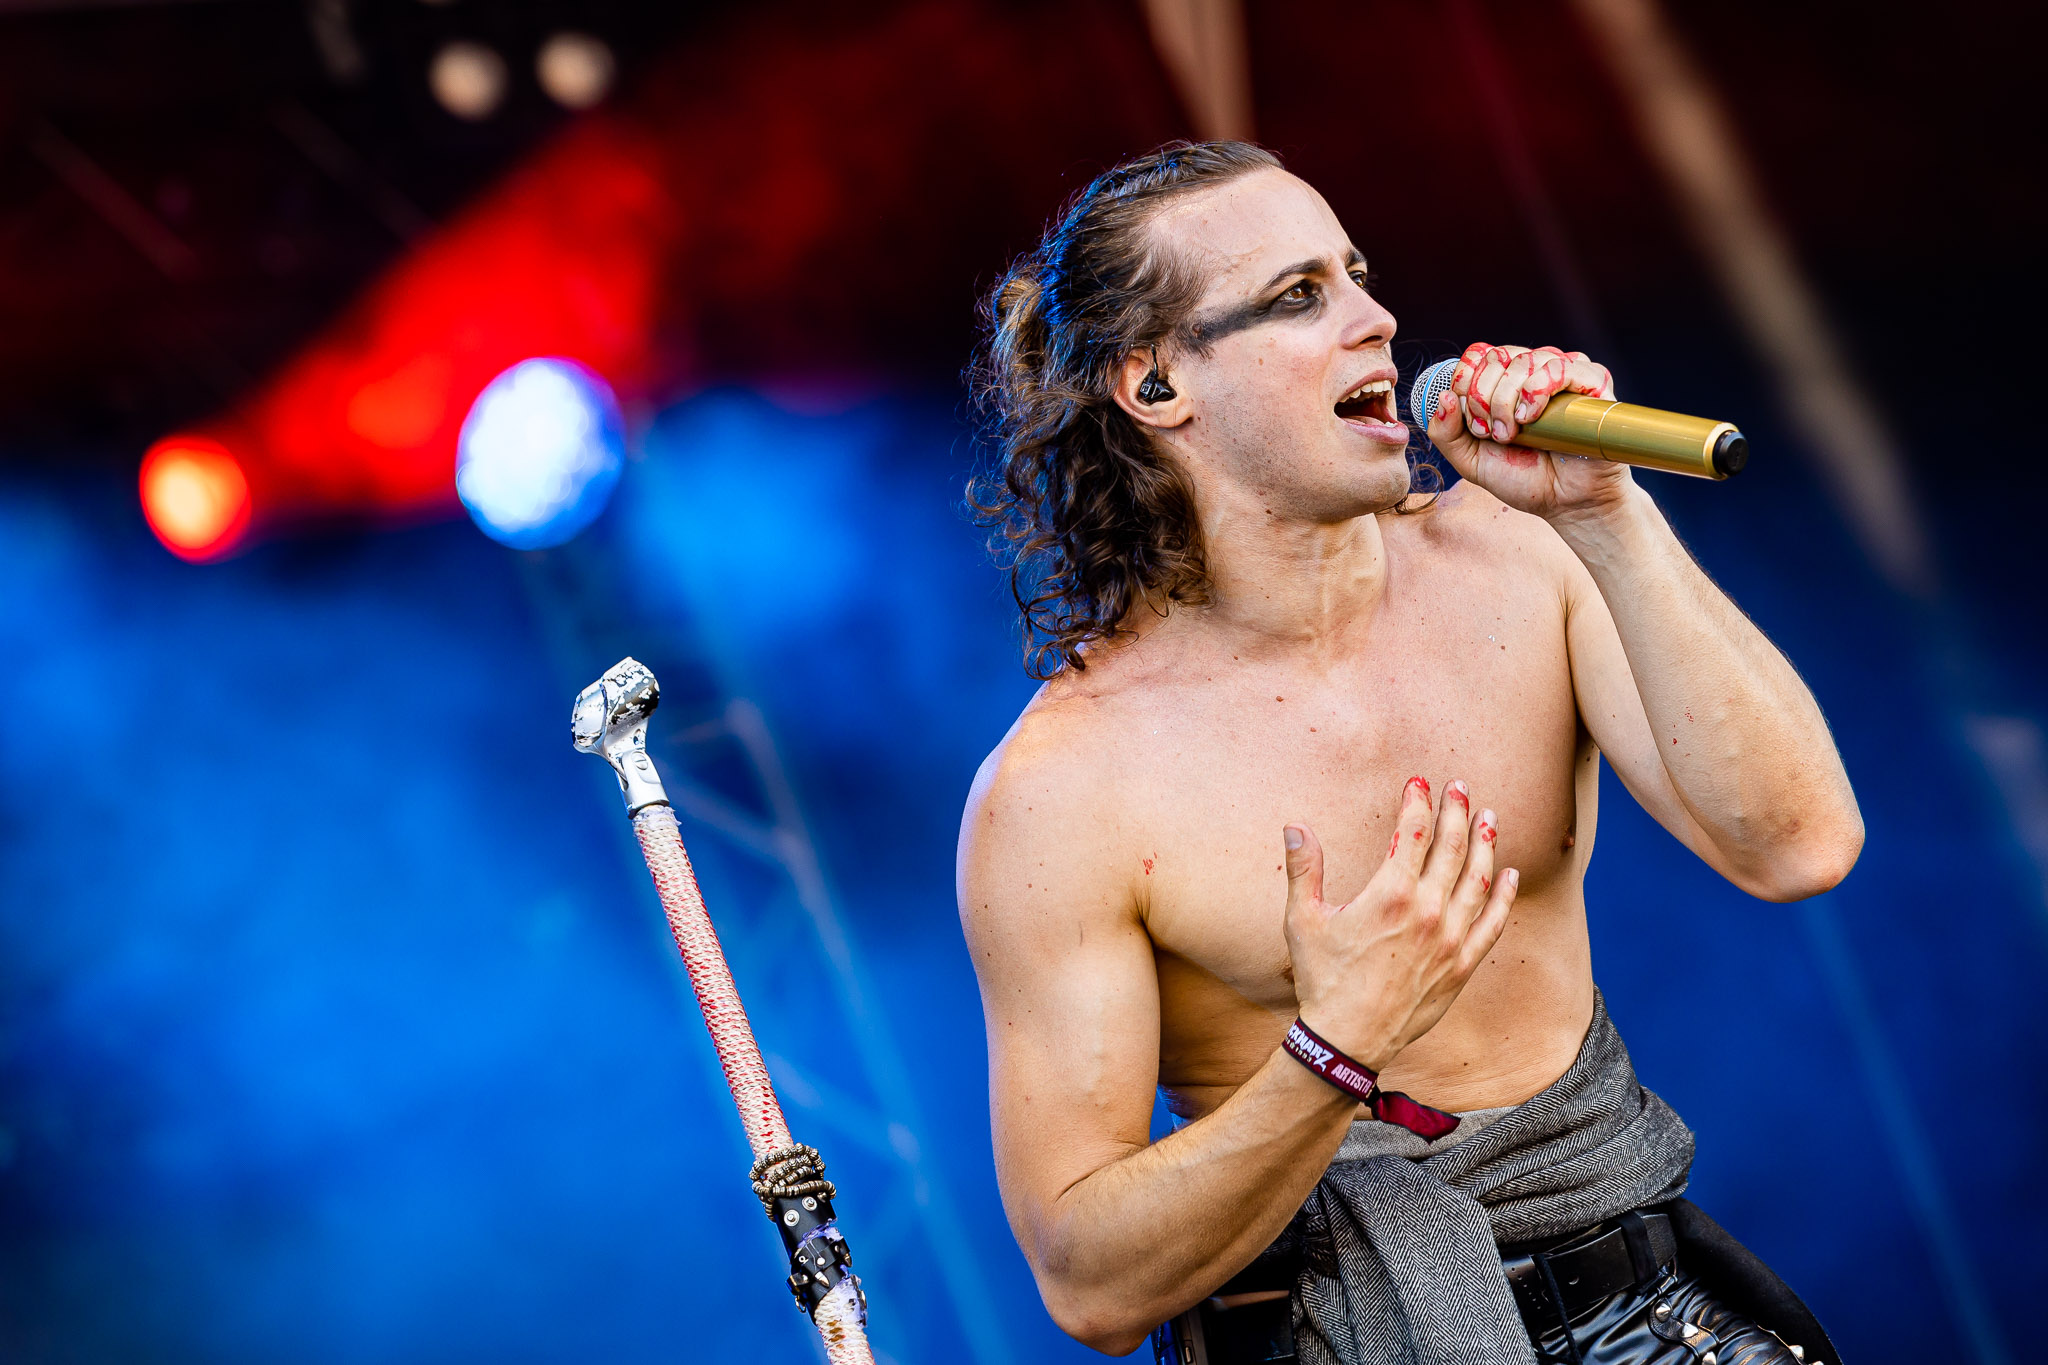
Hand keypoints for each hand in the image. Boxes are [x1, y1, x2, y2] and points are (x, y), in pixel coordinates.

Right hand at [1281, 776, 1517, 1072]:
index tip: (1418, 781)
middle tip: (1461, 786)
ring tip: (1489, 816)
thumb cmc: (1322, 979)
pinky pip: (1492, 923)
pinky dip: (1502, 896)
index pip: (1411, 833)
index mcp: (1390, 895)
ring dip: (1486, 843)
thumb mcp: (1303, 921)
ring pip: (1478, 879)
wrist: (1349, 1039)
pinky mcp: (1462, 965)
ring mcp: (1450, 938)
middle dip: (1457, 811)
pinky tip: (1508, 874)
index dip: (1417, 802)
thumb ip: (1303, 870)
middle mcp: (1428, 911)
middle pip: (1451, 847)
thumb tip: (1295, 827)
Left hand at [1428, 342, 1630, 520]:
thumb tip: (1444, 396)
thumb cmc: (1523, 479)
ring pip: (1524, 360)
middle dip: (1483, 398)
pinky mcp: (1592, 384)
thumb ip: (1446, 434)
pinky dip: (1537, 390)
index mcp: (1505, 382)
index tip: (1473, 422)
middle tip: (1492, 434)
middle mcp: (1533, 371)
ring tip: (1513, 434)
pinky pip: (1561, 367)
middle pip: (1496, 356)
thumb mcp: (1471, 461)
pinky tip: (1531, 417)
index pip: (1477, 356)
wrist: (1566, 503)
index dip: (1465, 383)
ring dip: (1507, 400)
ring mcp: (1563, 375)